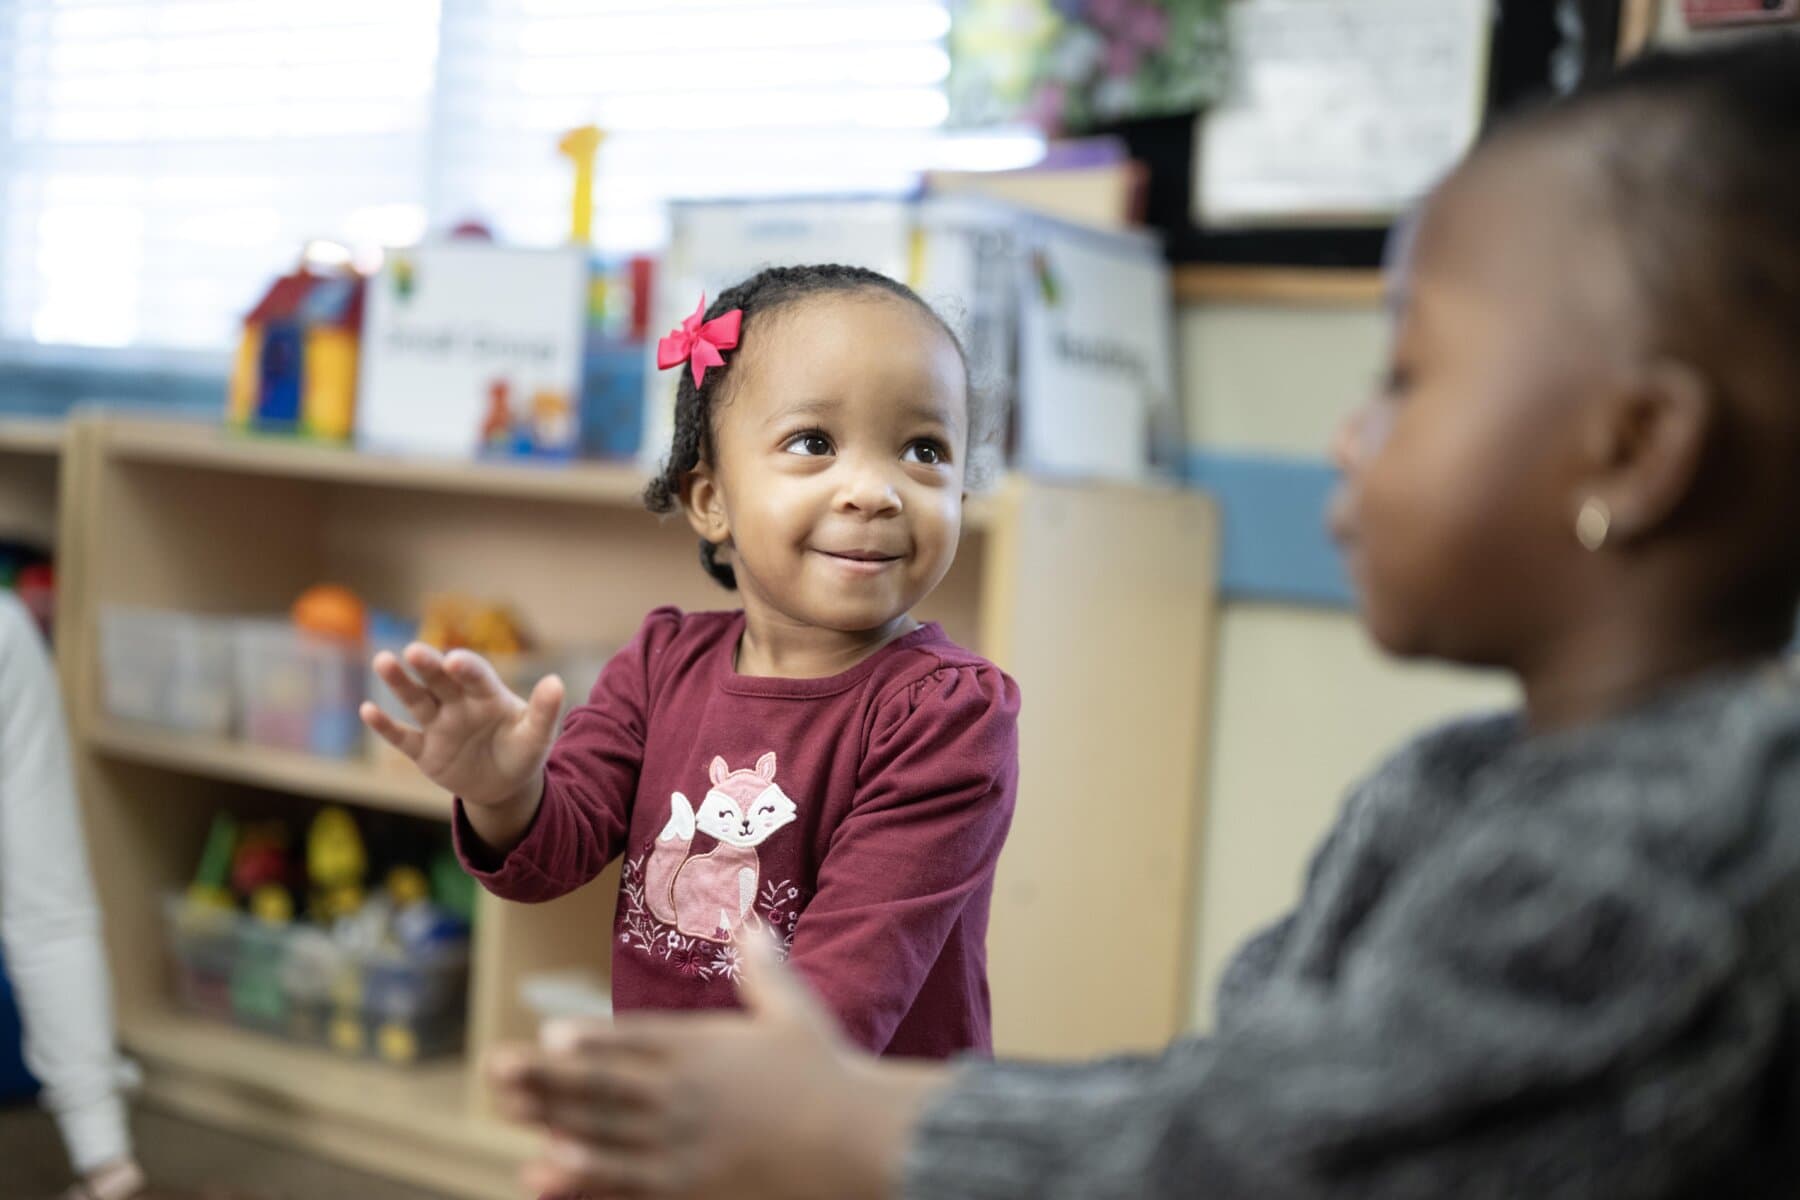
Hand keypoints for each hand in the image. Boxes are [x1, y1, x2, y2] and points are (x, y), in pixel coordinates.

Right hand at [361, 644, 562, 828]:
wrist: (504, 786)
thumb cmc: (522, 752)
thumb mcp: (537, 736)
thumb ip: (545, 711)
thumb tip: (556, 682)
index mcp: (488, 696)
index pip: (476, 676)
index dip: (467, 668)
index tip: (455, 660)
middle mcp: (459, 703)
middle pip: (440, 680)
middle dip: (428, 666)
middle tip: (414, 651)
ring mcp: (438, 725)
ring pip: (416, 700)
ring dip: (400, 683)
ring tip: (383, 661)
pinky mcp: (424, 751)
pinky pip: (403, 737)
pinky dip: (385, 726)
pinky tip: (368, 710)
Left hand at [487, 933, 949, 1199]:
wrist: (858, 1140)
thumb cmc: (828, 1072)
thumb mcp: (794, 1009)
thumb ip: (763, 966)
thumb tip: (749, 920)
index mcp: (705, 1048)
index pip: (636, 1039)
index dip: (591, 1039)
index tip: (549, 1035)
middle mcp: (684, 1093)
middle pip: (601, 1084)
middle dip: (545, 1077)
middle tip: (497, 1070)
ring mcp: (682, 1142)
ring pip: (601, 1130)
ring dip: (550, 1119)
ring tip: (509, 1111)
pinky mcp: (688, 1184)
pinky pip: (623, 1181)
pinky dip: (582, 1175)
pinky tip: (545, 1171)